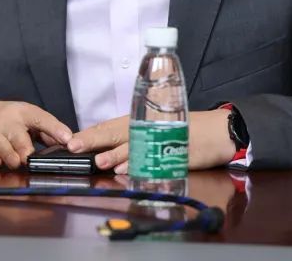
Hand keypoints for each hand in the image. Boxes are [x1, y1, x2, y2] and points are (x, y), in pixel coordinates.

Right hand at [0, 100, 72, 169]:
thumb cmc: (9, 118)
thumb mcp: (29, 118)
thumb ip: (47, 132)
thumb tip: (67, 144)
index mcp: (24, 114)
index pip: (42, 119)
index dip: (55, 129)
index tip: (67, 139)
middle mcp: (8, 122)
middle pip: (18, 136)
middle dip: (24, 147)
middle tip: (29, 157)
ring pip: (1, 146)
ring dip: (9, 155)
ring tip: (15, 162)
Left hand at [67, 108, 235, 173]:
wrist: (219, 130)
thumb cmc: (188, 127)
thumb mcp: (158, 128)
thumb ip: (135, 138)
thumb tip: (109, 152)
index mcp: (141, 120)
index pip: (110, 127)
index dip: (91, 134)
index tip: (71, 141)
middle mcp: (148, 128)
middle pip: (117, 133)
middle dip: (95, 140)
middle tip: (75, 146)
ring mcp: (162, 140)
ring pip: (134, 147)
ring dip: (116, 155)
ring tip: (100, 161)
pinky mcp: (175, 154)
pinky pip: (154, 161)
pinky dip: (141, 166)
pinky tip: (129, 170)